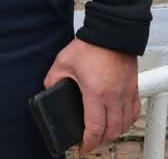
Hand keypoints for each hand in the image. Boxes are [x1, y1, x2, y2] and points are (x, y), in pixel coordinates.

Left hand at [43, 38, 139, 153]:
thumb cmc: (90, 47)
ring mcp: (125, 94)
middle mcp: (113, 97)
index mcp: (95, 93)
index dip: (89, 142)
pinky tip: (119, 121)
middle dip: (101, 141)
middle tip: (91, 143)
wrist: (111, 34)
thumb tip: (48, 89)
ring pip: (125, 124)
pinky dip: (127, 122)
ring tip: (103, 134)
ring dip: (114, 133)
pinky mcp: (133, 89)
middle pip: (111, 131)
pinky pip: (134, 112)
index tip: (83, 148)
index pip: (95, 127)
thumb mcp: (63, 62)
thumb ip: (53, 78)